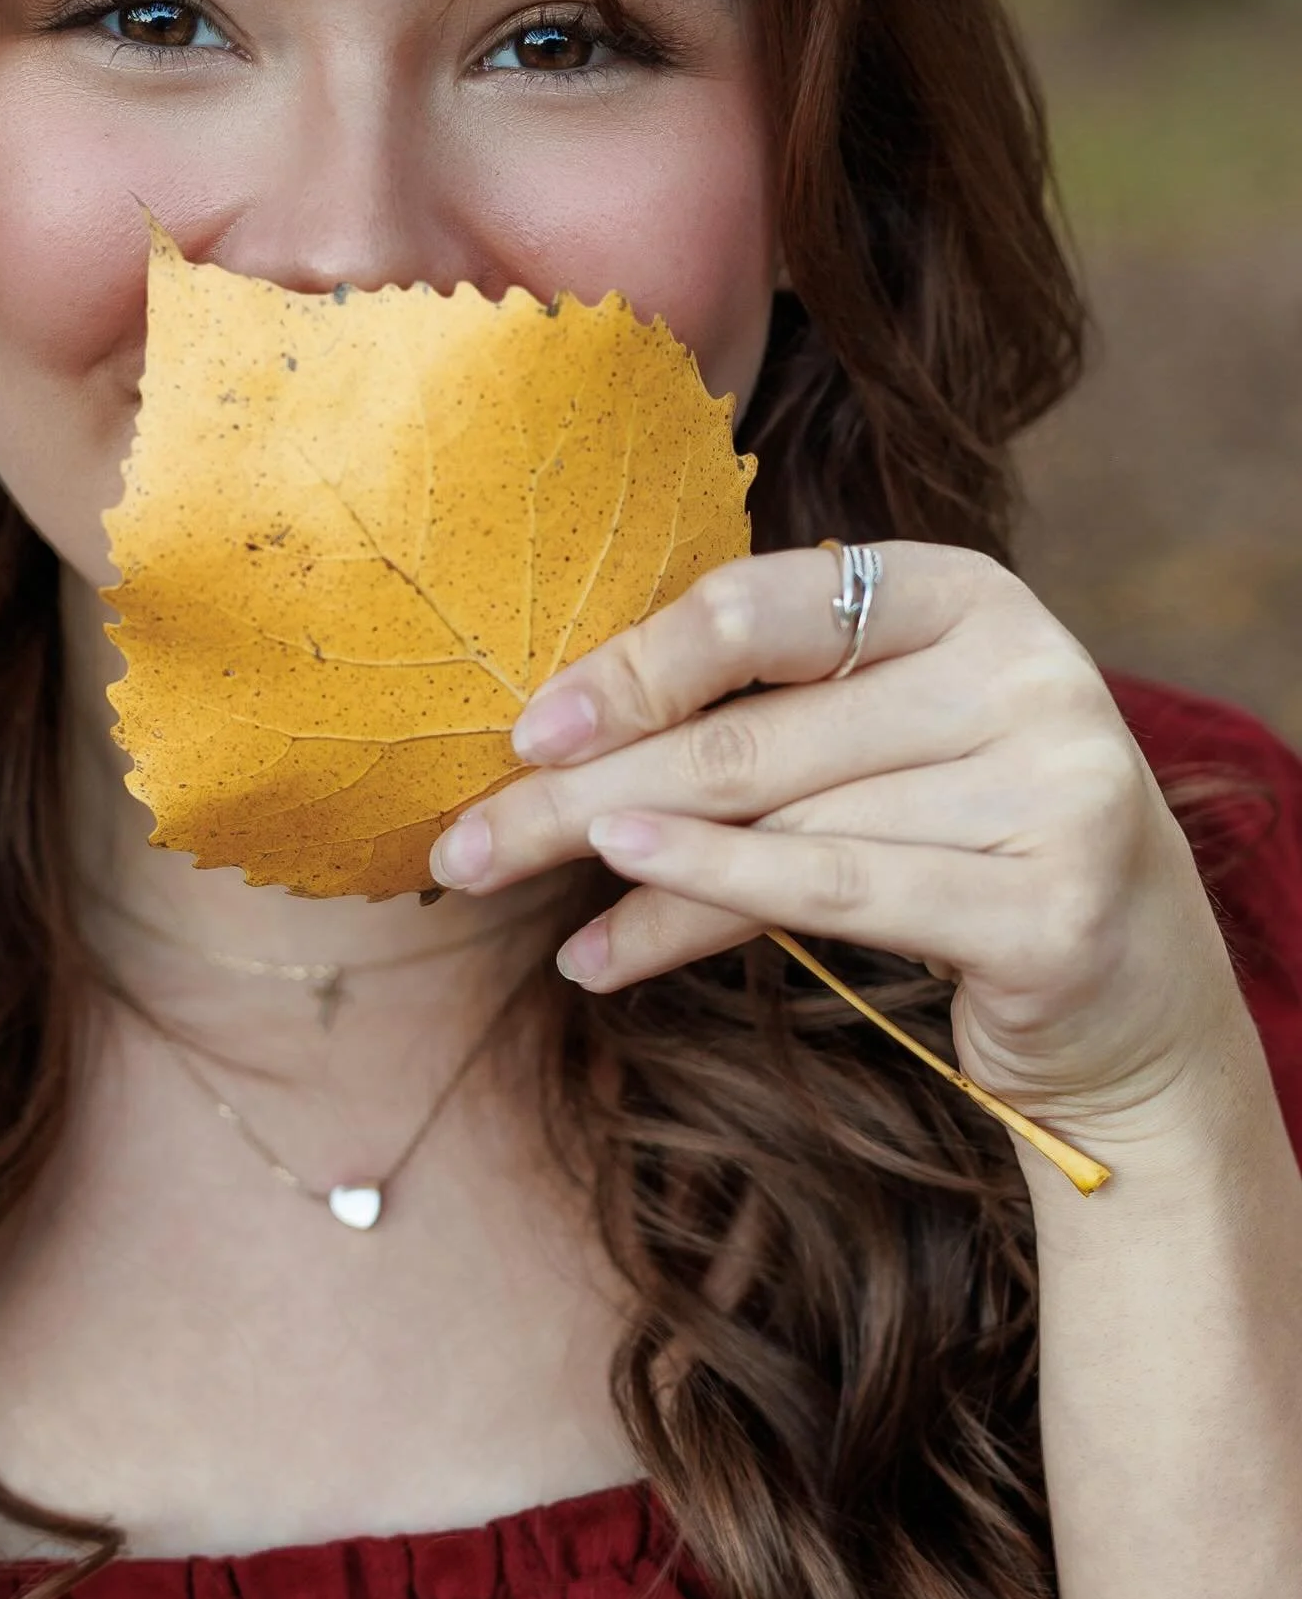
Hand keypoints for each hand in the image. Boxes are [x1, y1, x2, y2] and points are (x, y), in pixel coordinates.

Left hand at [429, 543, 1255, 1139]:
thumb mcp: (875, 754)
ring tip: (508, 888)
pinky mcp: (1053, 904)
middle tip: (463, 842)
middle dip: (584, 791)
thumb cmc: (960, 853)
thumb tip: (548, 745)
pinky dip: (700, 911)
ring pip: (779, 823)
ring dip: (623, 871)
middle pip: (750, 734)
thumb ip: (760, 721)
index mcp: (966, 595)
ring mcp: (1055, 783)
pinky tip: (606, 938)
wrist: (1134, 1004)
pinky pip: (836, 895)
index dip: (631, 667)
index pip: (763, 609)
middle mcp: (1025, 669)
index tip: (523, 733)